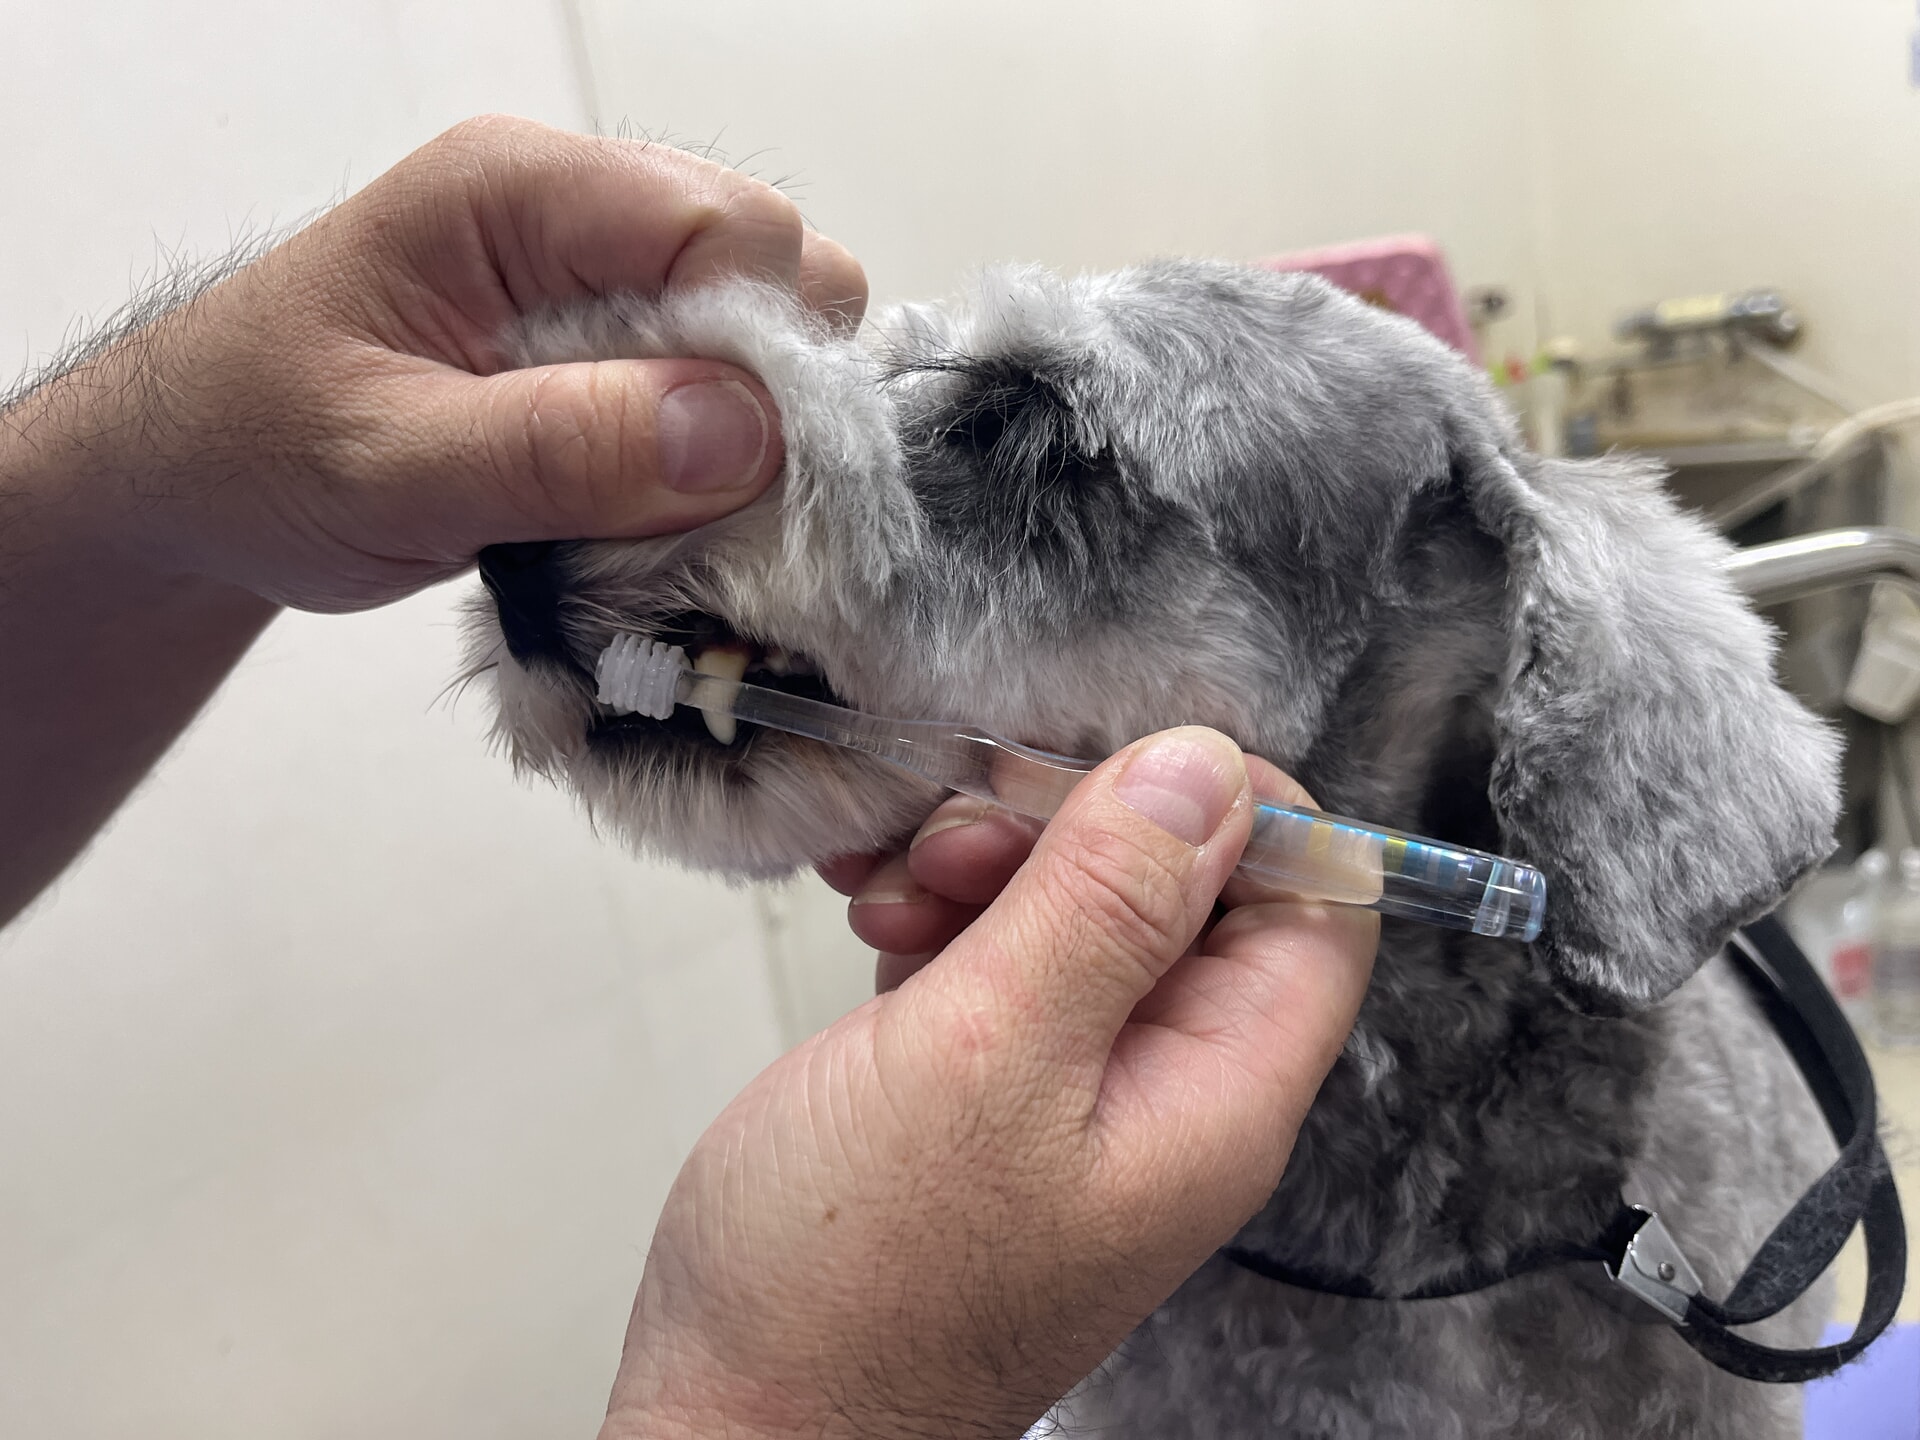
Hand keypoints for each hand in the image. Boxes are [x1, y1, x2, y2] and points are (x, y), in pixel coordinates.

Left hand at [0, 114, 863, 922]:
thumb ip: (560, 447)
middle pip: (775, 271)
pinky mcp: (610, 349)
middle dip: (770, 399)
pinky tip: (645, 518)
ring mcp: (601, 279)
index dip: (765, 352)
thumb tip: (745, 435)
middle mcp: (579, 212)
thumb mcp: (389, 466)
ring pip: (765, 338)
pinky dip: (713, 468)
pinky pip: (724, 394)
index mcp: (519, 190)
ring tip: (655, 519)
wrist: (192, 481)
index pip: (731, 228)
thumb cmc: (250, 451)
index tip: (732, 474)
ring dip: (744, 443)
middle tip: (693, 506)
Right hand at [607, 729, 1376, 1439]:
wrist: (738, 1415)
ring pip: (1082, 916)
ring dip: (989, 869)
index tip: (1110, 759)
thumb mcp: (985, 1057)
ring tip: (889, 893)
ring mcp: (1075, 1094)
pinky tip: (874, 923)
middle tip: (959, 838)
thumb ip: (1104, 906)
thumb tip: (1207, 769)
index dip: (1236, 811)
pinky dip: (944, 920)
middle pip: (1185, 895)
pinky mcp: (992, 1094)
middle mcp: (1167, 1091)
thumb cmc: (853, 1278)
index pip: (1315, 906)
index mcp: (1216, 1094)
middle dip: (1075, 832)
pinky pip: (1007, 962)